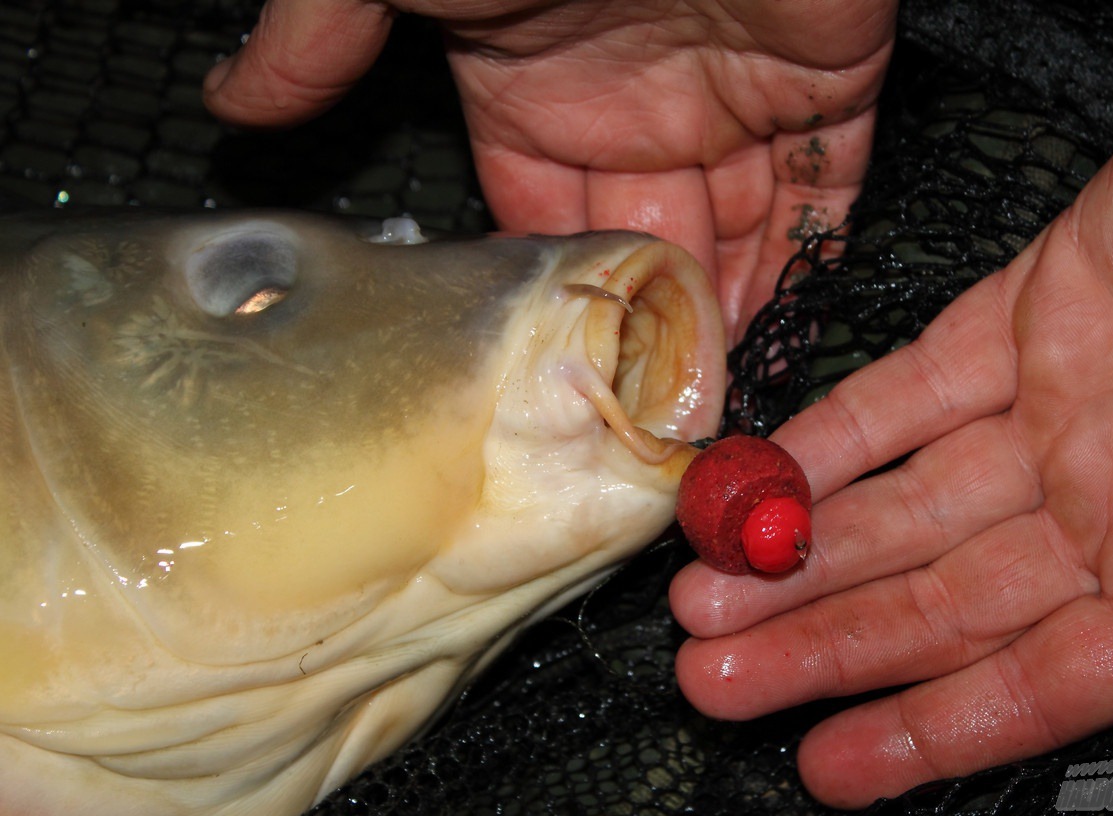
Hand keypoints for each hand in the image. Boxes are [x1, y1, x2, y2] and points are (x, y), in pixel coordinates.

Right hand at [203, 0, 896, 338]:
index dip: (557, 301)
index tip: (564, 382)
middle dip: (648, 335)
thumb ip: (324, 36)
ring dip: (730, 319)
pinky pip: (823, 190)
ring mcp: (735, 98)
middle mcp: (637, 105)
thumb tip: (231, 97)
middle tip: (651, 424)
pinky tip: (794, 329)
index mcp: (540, 91)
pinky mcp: (826, 85)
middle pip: (646, 251)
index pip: (543, 226)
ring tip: (717, 405)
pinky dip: (815, 258)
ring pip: (737, 236)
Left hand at [671, 37, 1112, 807]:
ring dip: (805, 552)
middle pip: (939, 603)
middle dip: (822, 645)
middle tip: (715, 677)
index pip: (1032, 683)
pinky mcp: (1027, 315)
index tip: (826, 764)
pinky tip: (764, 480)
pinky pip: (912, 390)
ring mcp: (1061, 414)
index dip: (926, 729)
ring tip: (706, 596)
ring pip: (905, 505)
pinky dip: (837, 435)